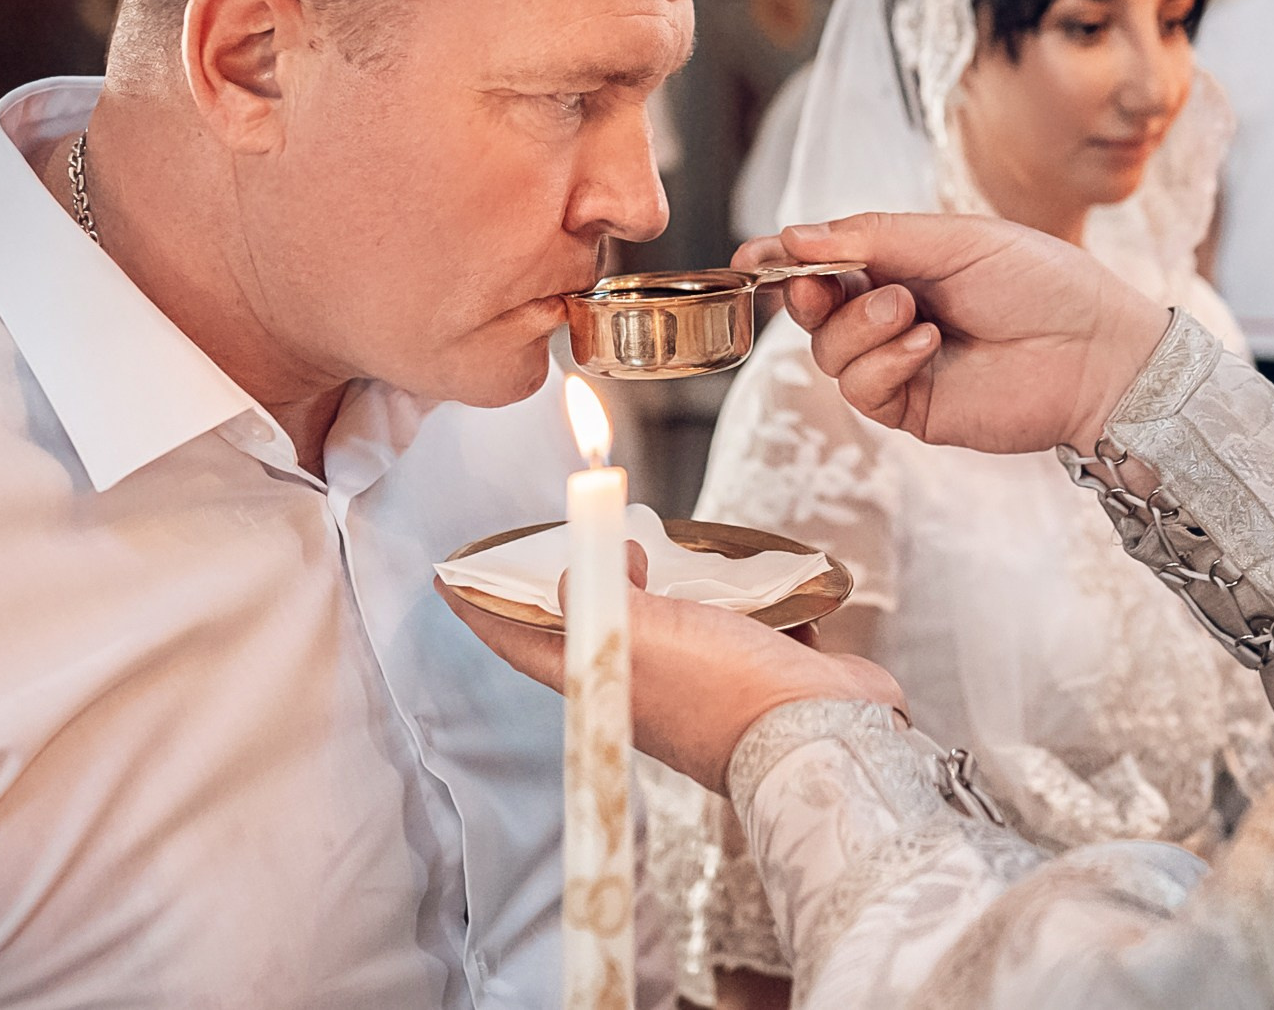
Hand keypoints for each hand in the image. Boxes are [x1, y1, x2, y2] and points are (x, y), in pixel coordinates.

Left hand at [442, 575, 903, 791]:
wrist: (823, 734)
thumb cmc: (724, 691)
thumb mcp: (641, 634)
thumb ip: (598, 594)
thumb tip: (581, 564)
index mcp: (607, 684)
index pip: (523, 644)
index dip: (483, 610)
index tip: (450, 578)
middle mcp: (652, 685)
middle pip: (599, 629)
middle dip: (579, 587)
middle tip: (572, 538)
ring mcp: (710, 680)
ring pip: (675, 623)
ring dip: (670, 586)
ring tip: (664, 544)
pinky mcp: (765, 668)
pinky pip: (745, 623)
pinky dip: (746, 597)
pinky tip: (755, 572)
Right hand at [734, 213, 1170, 454]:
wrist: (1097, 349)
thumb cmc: (1042, 282)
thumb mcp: (953, 238)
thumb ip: (871, 236)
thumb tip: (794, 236)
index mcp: (902, 262)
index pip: (824, 260)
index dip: (782, 258)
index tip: (753, 255)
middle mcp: (892, 312)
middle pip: (812, 308)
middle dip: (806, 293)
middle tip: (819, 281)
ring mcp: (899, 362)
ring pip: (828, 351)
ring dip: (858, 327)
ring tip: (911, 311)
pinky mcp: (911, 407)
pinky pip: (861, 388)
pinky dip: (882, 362)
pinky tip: (924, 346)